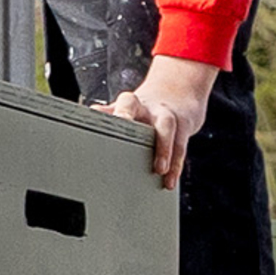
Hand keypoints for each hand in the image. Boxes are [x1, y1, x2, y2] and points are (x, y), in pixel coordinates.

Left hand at [101, 56, 219, 187]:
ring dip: (164, 150)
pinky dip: (176, 166)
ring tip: (160, 170)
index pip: (123, 105)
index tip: (105, 122)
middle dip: (135, 123)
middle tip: (128, 139)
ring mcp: (168, 116)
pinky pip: (180, 147)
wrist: (178, 93)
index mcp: (132, 104)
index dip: (115, 113)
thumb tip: (91, 112)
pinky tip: (169, 181)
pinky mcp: (184, 127)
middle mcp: (150, 108)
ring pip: (167, 129)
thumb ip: (108, 113)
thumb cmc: (145, 108)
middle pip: (138, 107)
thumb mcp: (127, 108)